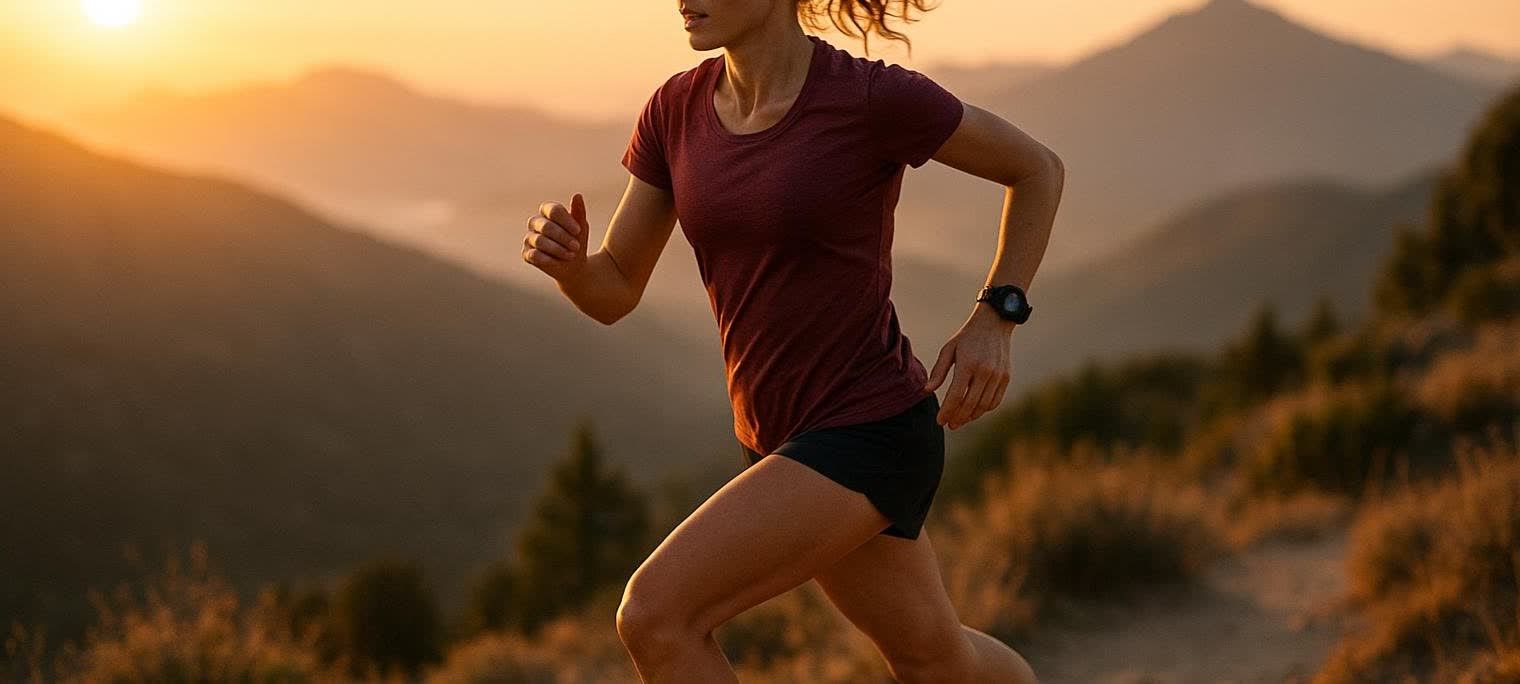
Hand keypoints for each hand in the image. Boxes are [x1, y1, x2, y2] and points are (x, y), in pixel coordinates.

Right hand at [523, 193, 589, 282]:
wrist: (574, 266)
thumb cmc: (577, 242)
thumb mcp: (581, 228)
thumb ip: (579, 212)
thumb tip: (577, 195)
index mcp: (547, 211)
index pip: (553, 210)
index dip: (566, 220)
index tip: (578, 231)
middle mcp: (535, 222)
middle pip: (546, 226)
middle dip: (563, 237)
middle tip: (576, 246)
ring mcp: (529, 238)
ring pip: (540, 241)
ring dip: (558, 249)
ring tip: (571, 255)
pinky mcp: (526, 254)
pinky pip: (534, 255)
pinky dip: (547, 259)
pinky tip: (557, 261)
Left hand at [924, 305, 1015, 429]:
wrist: (994, 323)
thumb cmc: (967, 337)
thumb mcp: (949, 349)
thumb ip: (938, 371)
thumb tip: (927, 390)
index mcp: (968, 364)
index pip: (955, 395)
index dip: (947, 411)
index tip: (939, 421)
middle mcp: (985, 371)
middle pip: (970, 404)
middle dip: (958, 418)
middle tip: (949, 425)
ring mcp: (998, 375)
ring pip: (984, 405)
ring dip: (971, 416)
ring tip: (960, 420)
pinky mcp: (1006, 377)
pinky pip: (995, 400)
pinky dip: (984, 409)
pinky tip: (974, 411)